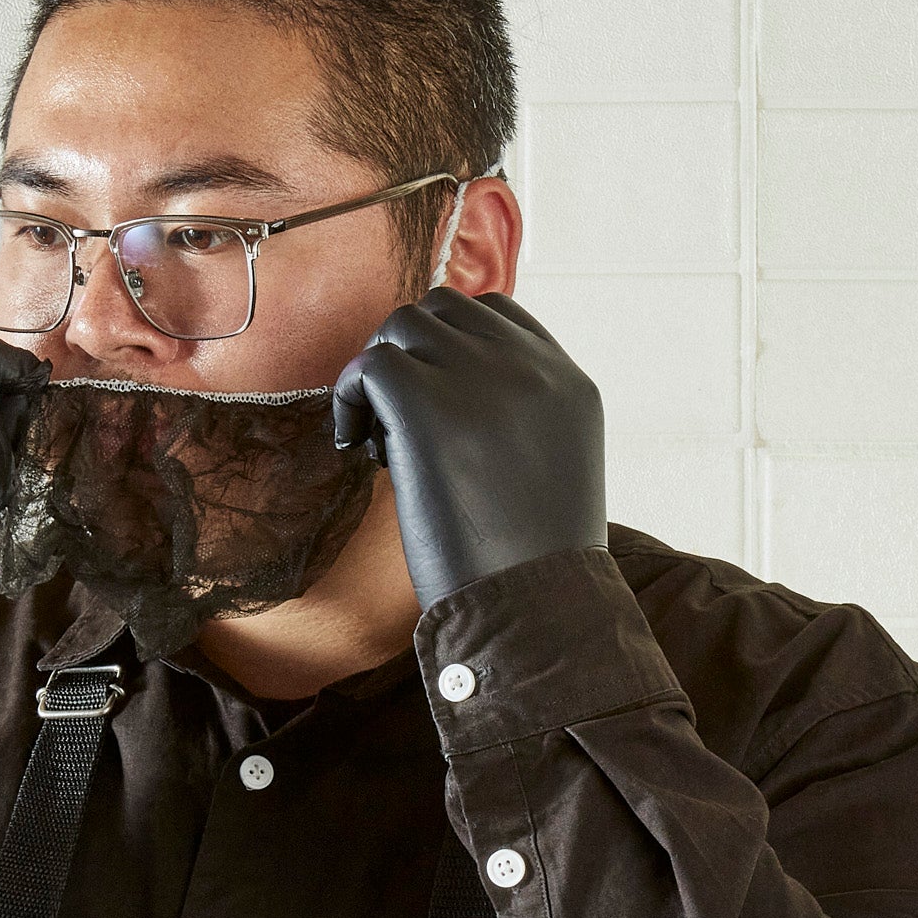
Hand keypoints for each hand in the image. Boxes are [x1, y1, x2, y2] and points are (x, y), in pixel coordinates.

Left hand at [332, 290, 605, 610]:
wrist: (534, 608)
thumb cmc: (533, 564)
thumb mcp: (552, 467)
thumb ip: (516, 417)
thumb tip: (442, 399)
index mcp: (567, 381)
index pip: (495, 312)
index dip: (448, 348)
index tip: (433, 402)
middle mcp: (529, 367)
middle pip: (441, 309)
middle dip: (409, 355)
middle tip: (398, 421)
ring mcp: (480, 379)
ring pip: (401, 327)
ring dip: (379, 374)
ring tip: (383, 441)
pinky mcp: (428, 404)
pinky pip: (368, 365)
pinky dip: (349, 398)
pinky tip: (356, 447)